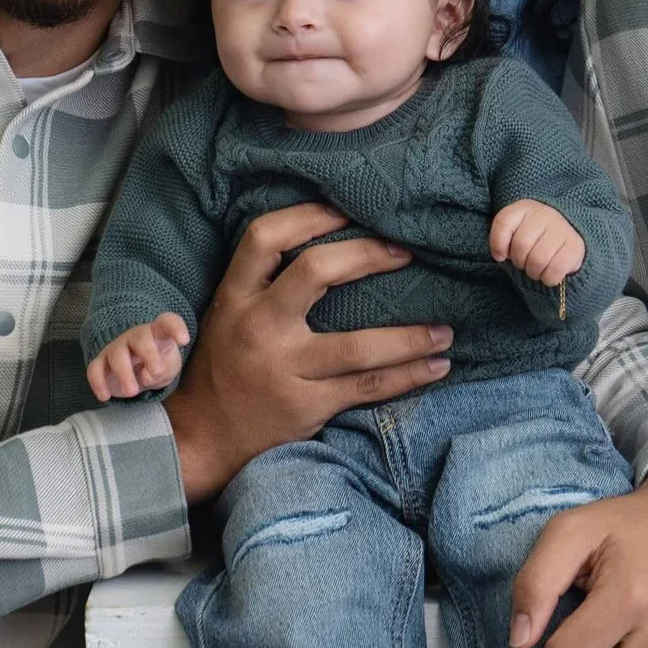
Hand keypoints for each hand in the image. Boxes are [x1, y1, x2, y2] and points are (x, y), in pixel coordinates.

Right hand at [86, 313, 191, 399]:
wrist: (138, 370)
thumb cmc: (158, 364)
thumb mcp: (168, 368)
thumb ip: (163, 370)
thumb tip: (145, 375)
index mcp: (158, 334)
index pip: (167, 322)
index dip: (176, 328)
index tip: (184, 340)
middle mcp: (137, 337)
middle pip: (140, 339)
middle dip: (149, 354)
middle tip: (156, 372)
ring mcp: (117, 348)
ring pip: (116, 354)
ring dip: (124, 373)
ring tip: (132, 392)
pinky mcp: (101, 362)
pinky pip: (94, 369)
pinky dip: (98, 382)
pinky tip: (105, 397)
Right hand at [162, 201, 452, 502]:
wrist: (201, 439)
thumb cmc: (225, 367)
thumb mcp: (228, 315)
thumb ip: (264, 283)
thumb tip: (332, 239)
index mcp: (236, 297)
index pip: (265, 237)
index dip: (311, 215)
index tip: (352, 208)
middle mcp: (258, 327)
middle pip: (316, 272)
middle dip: (369, 255)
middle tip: (407, 252)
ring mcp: (283, 369)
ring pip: (357, 346)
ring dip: (410, 336)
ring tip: (446, 329)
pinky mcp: (306, 406)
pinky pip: (367, 386)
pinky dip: (408, 375)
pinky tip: (436, 366)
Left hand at [489, 199, 586, 286]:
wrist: (567, 237)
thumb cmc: (534, 238)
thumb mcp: (515, 231)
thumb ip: (503, 238)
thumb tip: (500, 255)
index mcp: (525, 207)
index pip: (503, 222)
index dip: (497, 244)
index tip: (500, 256)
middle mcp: (545, 214)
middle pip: (520, 245)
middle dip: (519, 261)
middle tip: (524, 263)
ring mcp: (562, 229)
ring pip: (537, 260)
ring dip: (533, 272)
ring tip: (537, 269)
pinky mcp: (576, 246)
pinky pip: (555, 270)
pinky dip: (548, 279)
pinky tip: (549, 274)